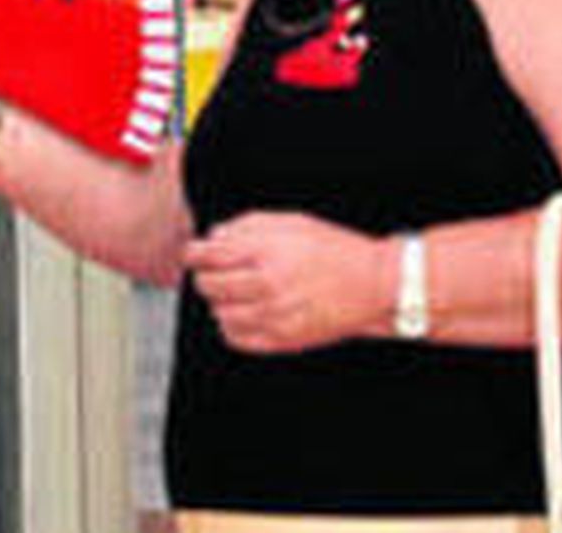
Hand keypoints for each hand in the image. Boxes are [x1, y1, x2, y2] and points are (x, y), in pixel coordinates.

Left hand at [183, 210, 391, 353]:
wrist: (370, 284)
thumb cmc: (333, 249)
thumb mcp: (291, 221)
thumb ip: (248, 225)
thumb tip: (215, 235)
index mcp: (267, 251)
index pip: (210, 254)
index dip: (193, 252)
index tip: (191, 252)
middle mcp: (267, 285)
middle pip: (210, 285)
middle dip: (204, 276)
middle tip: (209, 271)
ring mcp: (274, 316)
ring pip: (220, 314)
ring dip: (219, 301)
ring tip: (229, 291)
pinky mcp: (282, 340)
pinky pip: (238, 339)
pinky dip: (231, 326)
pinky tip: (241, 313)